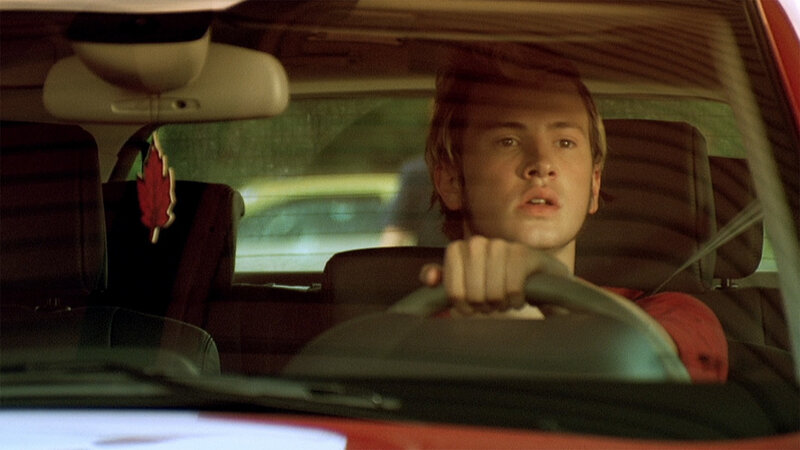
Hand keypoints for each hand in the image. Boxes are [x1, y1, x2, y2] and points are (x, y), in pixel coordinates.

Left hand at [419, 236, 570, 315]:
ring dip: (500, 304)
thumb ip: (445, 281)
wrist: (538, 280)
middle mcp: (478, 243)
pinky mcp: (525, 254)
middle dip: (482, 306)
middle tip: (490, 305)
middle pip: (471, 292)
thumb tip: (429, 279)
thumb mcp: (467, 285)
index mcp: (459, 249)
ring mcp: (501, 246)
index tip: (470, 308)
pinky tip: (519, 298)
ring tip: (504, 301)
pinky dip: (515, 300)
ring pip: (492, 291)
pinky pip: (512, 288)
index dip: (461, 304)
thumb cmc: (497, 284)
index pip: (451, 287)